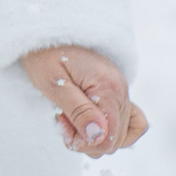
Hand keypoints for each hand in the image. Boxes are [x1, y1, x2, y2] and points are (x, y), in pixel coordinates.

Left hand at [20, 44, 146, 158]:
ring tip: (71, 118)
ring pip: (121, 135)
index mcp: (108, 87)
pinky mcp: (117, 90)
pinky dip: (112, 129)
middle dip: (86, 140)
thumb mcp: (54, 84)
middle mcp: (121, 89)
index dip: (85, 143)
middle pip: (115, 140)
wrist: (45, 32)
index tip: (62, 126)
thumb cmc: (44, 56)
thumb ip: (78, 111)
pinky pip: (130, 120)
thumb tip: (98, 136)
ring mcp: (122, 90)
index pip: (109, 138)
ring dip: (95, 135)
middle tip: (62, 120)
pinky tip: (90, 121)